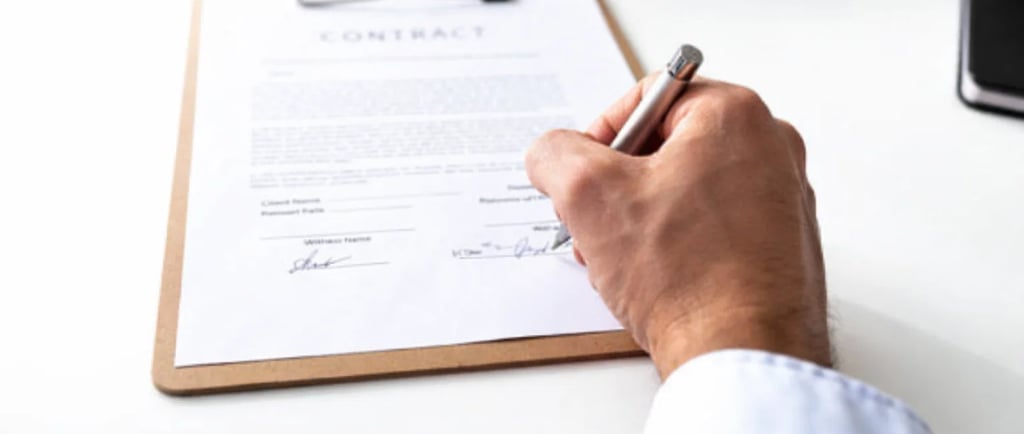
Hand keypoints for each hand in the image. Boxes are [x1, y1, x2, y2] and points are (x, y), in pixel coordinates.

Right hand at [525, 76, 828, 378]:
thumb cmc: (688, 277)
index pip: (647, 98)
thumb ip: (556, 155)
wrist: (743, 354)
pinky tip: (656, 281)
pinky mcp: (780, 245)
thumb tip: (553, 155)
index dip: (601, 135)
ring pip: (685, 190)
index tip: (584, 175)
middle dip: (619, 186)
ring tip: (623, 261)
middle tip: (598, 223)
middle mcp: (770, 149)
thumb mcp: (588, 196)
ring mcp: (781, 199)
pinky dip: (676, 247)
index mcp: (735, 115)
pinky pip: (711, 228)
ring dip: (641, 221)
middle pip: (666, 147)